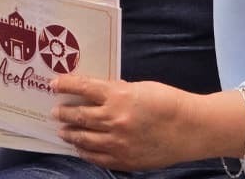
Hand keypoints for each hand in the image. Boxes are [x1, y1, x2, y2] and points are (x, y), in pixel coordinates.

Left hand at [52, 75, 194, 169]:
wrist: (190, 129)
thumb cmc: (169, 102)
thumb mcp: (140, 88)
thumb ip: (118, 92)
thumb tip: (98, 95)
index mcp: (119, 96)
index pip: (84, 88)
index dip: (66, 85)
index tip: (54, 84)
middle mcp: (113, 119)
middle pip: (79, 115)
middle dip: (64, 112)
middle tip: (55, 111)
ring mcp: (117, 142)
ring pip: (83, 138)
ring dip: (70, 133)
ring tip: (63, 130)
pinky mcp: (123, 160)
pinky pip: (96, 157)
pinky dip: (84, 152)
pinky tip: (80, 149)